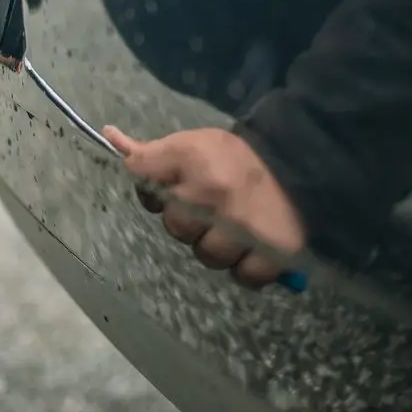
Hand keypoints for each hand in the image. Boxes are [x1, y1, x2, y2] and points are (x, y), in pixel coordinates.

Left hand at [104, 126, 304, 288]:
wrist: (302, 162)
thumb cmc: (237, 156)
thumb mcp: (194, 143)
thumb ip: (152, 151)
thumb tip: (109, 134)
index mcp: (191, 158)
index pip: (142, 174)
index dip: (153, 187)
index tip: (173, 186)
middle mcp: (212, 193)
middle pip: (175, 227)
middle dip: (190, 220)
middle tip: (214, 207)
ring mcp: (242, 227)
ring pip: (207, 255)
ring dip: (218, 246)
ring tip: (236, 226)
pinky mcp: (272, 253)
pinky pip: (244, 276)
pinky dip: (247, 267)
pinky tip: (254, 247)